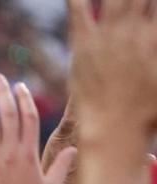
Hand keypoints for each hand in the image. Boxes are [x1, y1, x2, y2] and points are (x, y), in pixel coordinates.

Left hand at [68, 0, 156, 136]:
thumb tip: (154, 36)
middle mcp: (134, 31)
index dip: (153, 2)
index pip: (156, 5)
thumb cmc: (147, 113)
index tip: (149, 1)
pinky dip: (77, 0)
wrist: (114, 129)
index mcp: (155, 37)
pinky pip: (79, 13)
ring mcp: (108, 37)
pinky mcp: (84, 46)